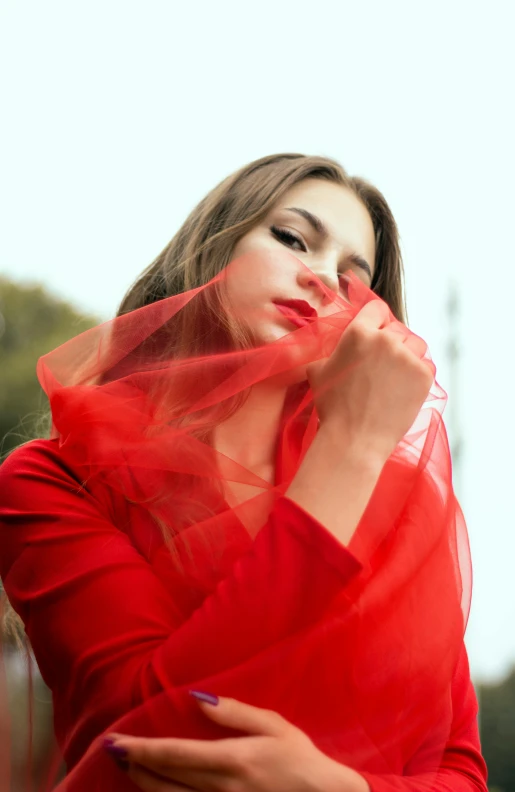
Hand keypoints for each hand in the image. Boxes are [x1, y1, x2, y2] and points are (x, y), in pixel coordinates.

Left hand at [103, 692, 369, 791]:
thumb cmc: (302, 761)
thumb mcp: (274, 726)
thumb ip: (234, 713)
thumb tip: (196, 699)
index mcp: (233, 760)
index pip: (174, 754)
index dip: (141, 749)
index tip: (116, 742)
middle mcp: (222, 790)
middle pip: (165, 779)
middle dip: (136, 764)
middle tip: (114, 751)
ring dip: (144, 784)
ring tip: (130, 768)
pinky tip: (157, 790)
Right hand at [307, 298, 434, 461]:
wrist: (354, 439)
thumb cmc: (332, 407)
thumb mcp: (318, 370)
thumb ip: (332, 350)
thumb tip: (337, 346)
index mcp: (358, 332)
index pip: (377, 309)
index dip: (376, 319)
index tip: (376, 331)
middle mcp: (385, 339)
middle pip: (397, 328)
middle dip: (391, 342)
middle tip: (382, 364)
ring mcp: (407, 357)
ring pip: (416, 344)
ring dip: (408, 355)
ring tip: (394, 375)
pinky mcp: (423, 376)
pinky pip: (426, 365)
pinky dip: (417, 374)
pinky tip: (402, 388)